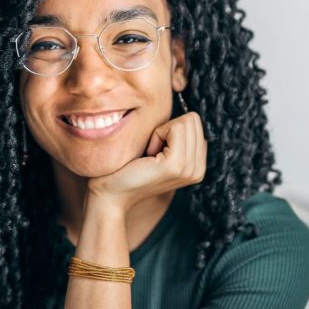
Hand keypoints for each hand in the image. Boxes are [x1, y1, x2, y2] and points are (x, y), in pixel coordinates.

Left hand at [86, 112, 207, 213]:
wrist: (110, 195)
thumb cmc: (127, 168)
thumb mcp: (158, 150)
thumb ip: (176, 136)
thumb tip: (185, 113)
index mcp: (197, 165)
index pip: (195, 124)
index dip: (170, 129)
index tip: (155, 150)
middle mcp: (198, 169)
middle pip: (193, 120)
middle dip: (168, 128)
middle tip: (151, 152)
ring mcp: (190, 169)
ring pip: (186, 121)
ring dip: (162, 132)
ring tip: (149, 155)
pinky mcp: (176, 165)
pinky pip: (175, 127)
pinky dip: (157, 135)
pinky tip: (148, 155)